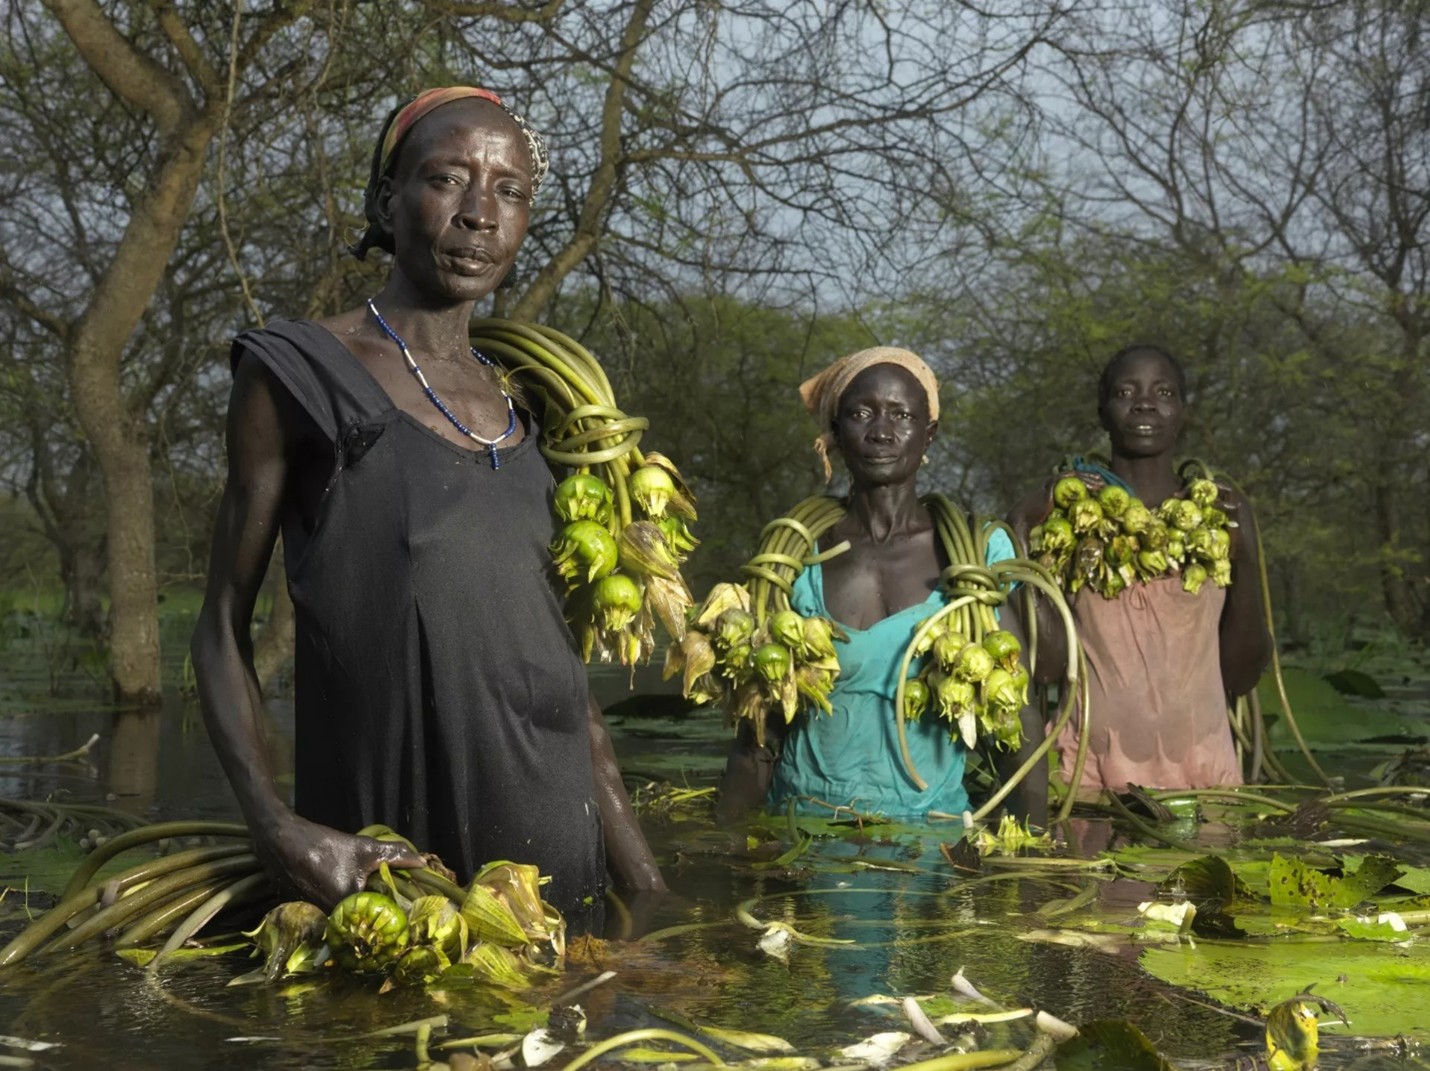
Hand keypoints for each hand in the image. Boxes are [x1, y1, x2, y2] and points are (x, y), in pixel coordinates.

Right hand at [254, 814, 424, 907]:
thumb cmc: (325, 846)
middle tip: (393, 909)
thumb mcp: (364, 848)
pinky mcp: (303, 913)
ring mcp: (313, 918)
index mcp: (344, 907)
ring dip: (358, 914)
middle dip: (374, 918)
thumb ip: (395, 855)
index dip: (389, 920)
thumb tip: (423, 861)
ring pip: (343, 920)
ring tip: (374, 904)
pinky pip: (329, 916)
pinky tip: (348, 898)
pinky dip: (341, 910)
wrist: (281, 840)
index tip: (404, 917)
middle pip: (358, 924)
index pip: (373, 923)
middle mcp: (327, 919)